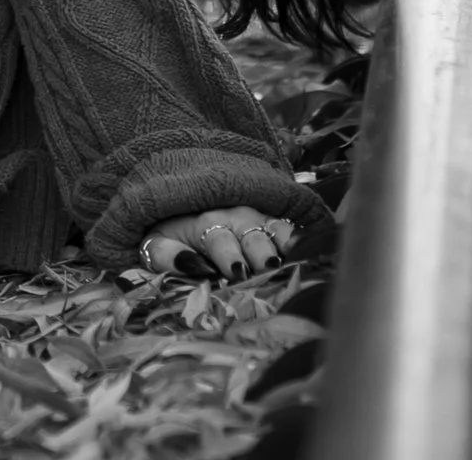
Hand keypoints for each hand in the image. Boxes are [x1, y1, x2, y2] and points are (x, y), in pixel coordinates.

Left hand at [138, 206, 294, 279]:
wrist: (182, 200)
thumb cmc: (172, 231)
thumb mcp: (158, 242)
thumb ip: (167, 254)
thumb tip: (190, 265)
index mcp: (206, 223)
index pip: (221, 240)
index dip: (229, 254)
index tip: (237, 270)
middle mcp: (236, 216)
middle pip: (253, 237)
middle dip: (261, 253)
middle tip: (269, 267)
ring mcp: (258, 217)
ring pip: (276, 230)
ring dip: (285, 245)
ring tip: (295, 258)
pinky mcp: (273, 220)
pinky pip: (290, 226)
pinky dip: (301, 236)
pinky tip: (312, 248)